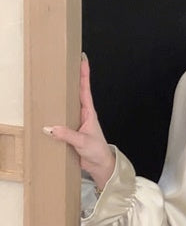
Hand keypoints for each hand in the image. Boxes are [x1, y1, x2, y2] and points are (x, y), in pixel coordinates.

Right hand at [43, 53, 114, 189]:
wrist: (100, 166)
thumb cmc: (97, 152)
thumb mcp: (83, 142)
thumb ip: (68, 135)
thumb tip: (51, 128)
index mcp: (89, 113)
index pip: (85, 89)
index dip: (84, 74)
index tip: (82, 59)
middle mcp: (82, 115)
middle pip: (74, 93)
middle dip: (69, 79)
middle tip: (63, 63)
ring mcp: (75, 122)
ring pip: (65, 105)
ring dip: (59, 95)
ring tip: (51, 81)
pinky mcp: (69, 132)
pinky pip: (59, 120)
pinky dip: (52, 115)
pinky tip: (45, 110)